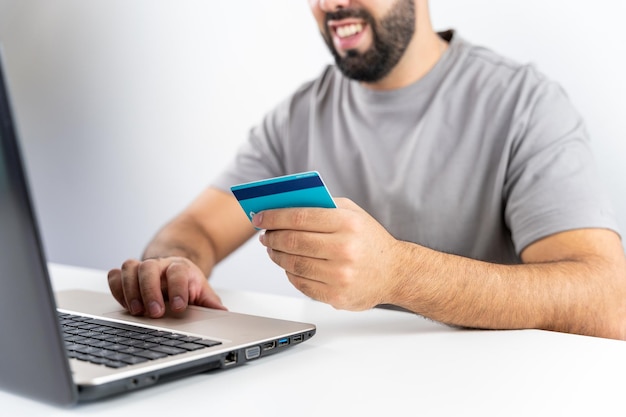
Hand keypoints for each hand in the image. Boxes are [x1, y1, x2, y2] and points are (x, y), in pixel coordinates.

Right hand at [107, 256, 226, 317]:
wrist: (175, 268)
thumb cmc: (187, 283)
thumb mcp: (202, 292)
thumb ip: (210, 303)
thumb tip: (223, 314)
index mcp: (180, 267)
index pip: (178, 272)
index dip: (178, 289)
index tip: (178, 307)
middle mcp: (159, 265)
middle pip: (149, 268)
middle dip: (150, 291)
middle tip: (155, 312)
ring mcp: (141, 268)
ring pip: (129, 267)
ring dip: (130, 290)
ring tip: (137, 311)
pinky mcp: (126, 275)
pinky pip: (115, 275)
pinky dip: (116, 288)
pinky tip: (124, 304)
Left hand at [253, 198, 400, 309]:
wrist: (396, 272)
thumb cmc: (370, 240)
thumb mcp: (353, 213)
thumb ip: (322, 206)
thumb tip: (284, 205)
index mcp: (348, 224)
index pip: (300, 217)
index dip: (274, 216)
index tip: (260, 217)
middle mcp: (345, 249)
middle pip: (293, 241)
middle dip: (272, 237)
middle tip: (264, 234)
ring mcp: (340, 275)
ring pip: (293, 264)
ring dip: (277, 255)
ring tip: (273, 249)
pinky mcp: (336, 295)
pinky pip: (301, 283)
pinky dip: (289, 273)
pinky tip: (289, 265)